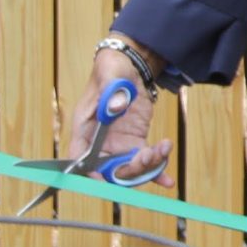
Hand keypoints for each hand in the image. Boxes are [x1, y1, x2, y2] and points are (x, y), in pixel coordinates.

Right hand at [66, 42, 172, 184]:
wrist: (130, 66)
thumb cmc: (112, 69)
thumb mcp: (111, 76)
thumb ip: (112, 92)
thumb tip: (116, 107)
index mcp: (84, 128)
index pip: (79, 158)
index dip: (89, 173)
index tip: (105, 178)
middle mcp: (99, 142)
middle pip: (107, 171)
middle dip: (127, 170)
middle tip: (146, 156)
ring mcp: (118, 144)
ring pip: (128, 170)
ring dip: (146, 168)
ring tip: (162, 149)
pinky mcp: (135, 142)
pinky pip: (144, 162)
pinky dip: (156, 171)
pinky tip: (167, 180)